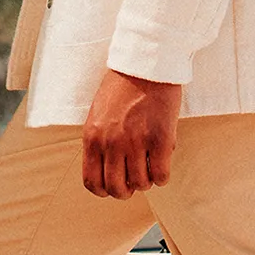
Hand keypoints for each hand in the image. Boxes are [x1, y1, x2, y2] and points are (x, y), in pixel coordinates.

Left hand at [81, 69, 180, 198]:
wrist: (147, 64)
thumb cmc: (123, 85)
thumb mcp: (99, 114)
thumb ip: (100, 140)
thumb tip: (110, 168)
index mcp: (93, 137)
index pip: (92, 181)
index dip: (104, 190)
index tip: (115, 186)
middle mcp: (111, 143)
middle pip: (117, 189)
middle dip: (127, 189)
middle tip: (135, 178)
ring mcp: (136, 142)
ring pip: (141, 184)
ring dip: (147, 180)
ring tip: (150, 164)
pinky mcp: (160, 140)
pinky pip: (161, 175)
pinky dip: (162, 175)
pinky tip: (162, 162)